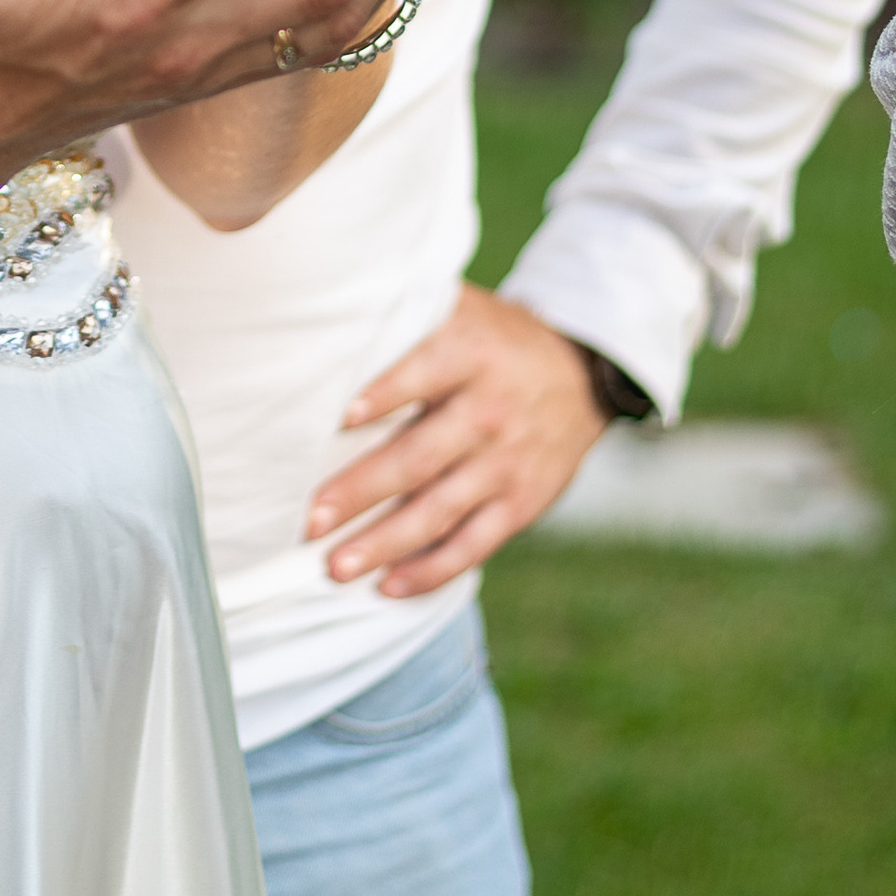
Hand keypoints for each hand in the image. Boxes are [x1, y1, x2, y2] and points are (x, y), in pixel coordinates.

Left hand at [300, 281, 607, 597]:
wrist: (584, 375)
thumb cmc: (495, 341)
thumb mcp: (463, 310)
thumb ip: (409, 314)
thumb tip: (329, 314)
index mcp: (471, 354)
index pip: (423, 372)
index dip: (385, 394)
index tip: (341, 417)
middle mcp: (490, 412)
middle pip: (419, 457)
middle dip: (361, 491)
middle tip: (311, 519)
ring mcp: (507, 464)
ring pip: (440, 510)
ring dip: (384, 543)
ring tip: (336, 567)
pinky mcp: (522, 503)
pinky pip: (473, 544)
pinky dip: (431, 570)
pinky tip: (388, 586)